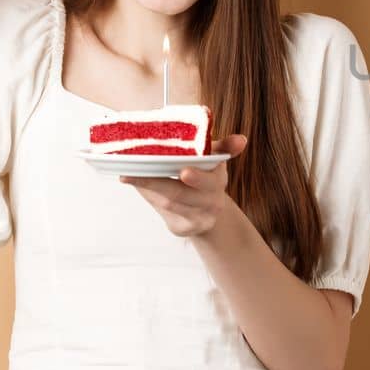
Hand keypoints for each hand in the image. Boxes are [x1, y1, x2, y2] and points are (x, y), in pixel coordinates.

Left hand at [120, 135, 248, 237]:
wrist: (209, 213)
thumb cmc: (205, 179)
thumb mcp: (215, 161)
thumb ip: (224, 147)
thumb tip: (241, 140)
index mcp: (218, 180)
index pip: (210, 179)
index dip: (198, 177)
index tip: (184, 172)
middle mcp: (213, 203)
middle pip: (181, 194)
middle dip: (157, 183)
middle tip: (133, 174)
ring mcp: (199, 219)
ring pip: (168, 203)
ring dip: (147, 189)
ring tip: (128, 175)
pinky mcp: (183, 229)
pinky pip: (163, 214)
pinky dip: (150, 198)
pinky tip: (137, 186)